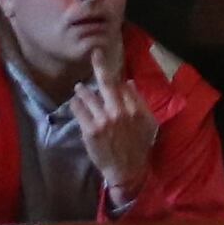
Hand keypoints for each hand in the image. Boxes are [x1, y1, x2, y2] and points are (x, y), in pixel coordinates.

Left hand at [69, 58, 158, 198]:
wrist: (127, 171)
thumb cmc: (139, 147)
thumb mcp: (148, 124)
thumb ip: (139, 102)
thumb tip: (128, 82)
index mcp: (134, 109)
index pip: (122, 85)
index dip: (114, 74)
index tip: (107, 61)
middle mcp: (119, 111)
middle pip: (107, 83)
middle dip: (100, 65)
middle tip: (95, 53)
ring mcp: (103, 120)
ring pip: (89, 96)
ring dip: (82, 90)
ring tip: (79, 88)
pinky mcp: (90, 130)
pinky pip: (79, 110)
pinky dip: (76, 104)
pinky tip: (75, 102)